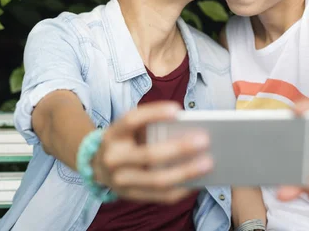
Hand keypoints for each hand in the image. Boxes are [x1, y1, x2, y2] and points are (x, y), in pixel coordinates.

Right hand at [92, 102, 212, 202]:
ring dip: (186, 172)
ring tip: (208, 163)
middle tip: (204, 140)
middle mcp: (113, 158)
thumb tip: (189, 127)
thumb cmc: (127, 140)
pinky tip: (199, 181)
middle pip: (149, 154)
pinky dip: (182, 189)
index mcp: (114, 134)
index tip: (177, 110)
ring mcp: (120, 181)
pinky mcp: (131, 197)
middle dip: (179, 148)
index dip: (154, 113)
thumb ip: (152, 124)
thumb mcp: (131, 129)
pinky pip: (161, 196)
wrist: (99, 167)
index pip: (131, 120)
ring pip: (157, 180)